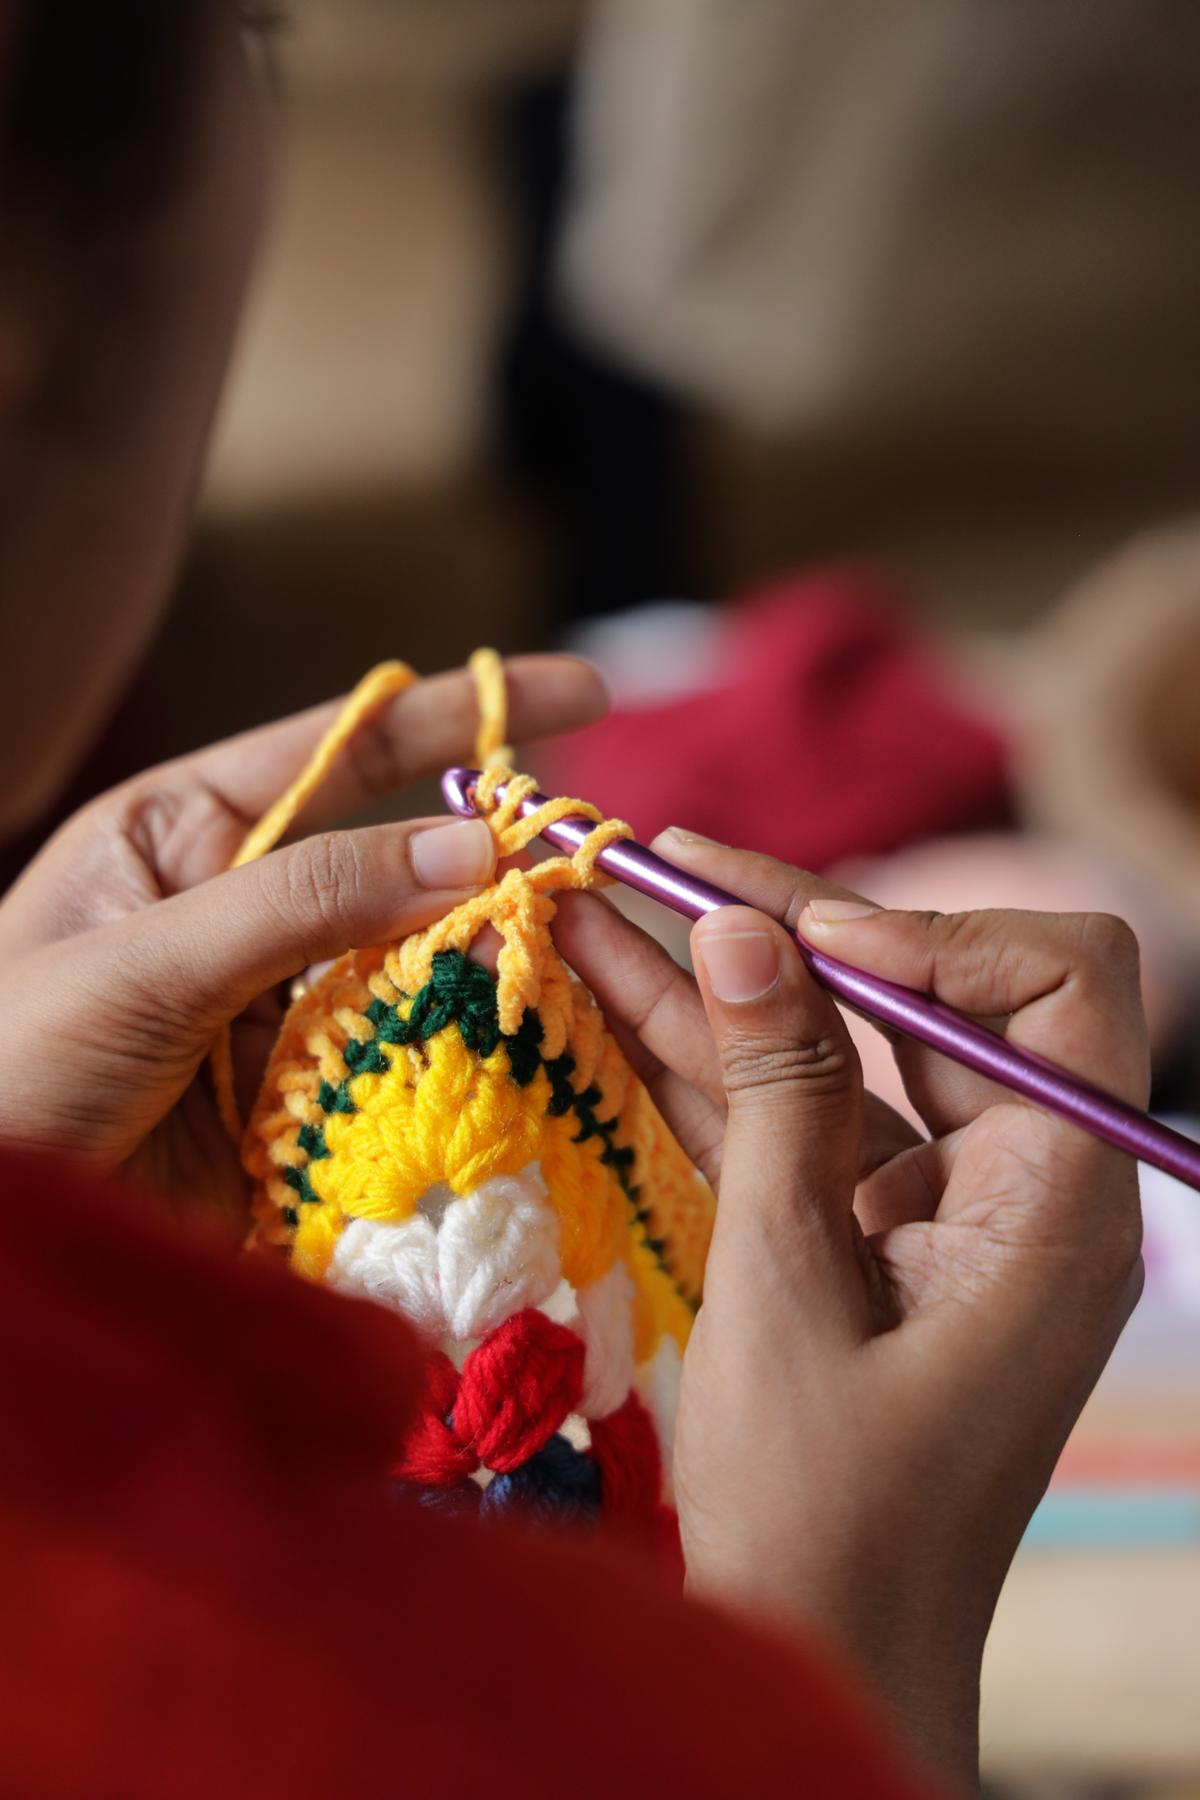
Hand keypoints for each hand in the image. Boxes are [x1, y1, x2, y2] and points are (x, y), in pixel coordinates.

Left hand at [0, 656, 604, 1228]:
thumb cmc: (3, 1068)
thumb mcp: (146, 964)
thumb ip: (305, 900)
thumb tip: (471, 850)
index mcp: (183, 836)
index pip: (344, 751)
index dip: (462, 716)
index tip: (579, 690)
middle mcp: (239, 913)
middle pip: (399, 866)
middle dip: (496, 866)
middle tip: (592, 871)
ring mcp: (272, 1013)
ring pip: (415, 971)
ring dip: (486, 973)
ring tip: (562, 973)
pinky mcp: (294, 1108)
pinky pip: (399, 1068)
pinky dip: (457, 1064)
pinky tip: (512, 1061)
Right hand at [554, 835, 1146, 1788]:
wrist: (818, 1665)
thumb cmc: (821, 1513)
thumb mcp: (783, 1283)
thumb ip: (774, 1092)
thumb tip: (743, 925)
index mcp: (1059, 1197)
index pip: (1061, 981)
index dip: (938, 934)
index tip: (801, 941)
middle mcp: (1018, 1185)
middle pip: (924, 998)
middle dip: (785, 927)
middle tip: (655, 859)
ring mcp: (936, 1211)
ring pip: (839, 1053)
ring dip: (717, 989)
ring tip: (592, 904)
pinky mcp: (863, 1238)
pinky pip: (795, 1123)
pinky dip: (709, 1070)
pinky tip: (612, 997)